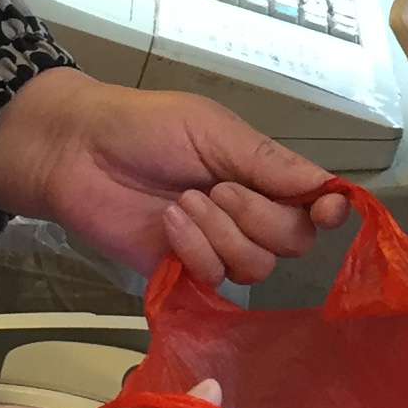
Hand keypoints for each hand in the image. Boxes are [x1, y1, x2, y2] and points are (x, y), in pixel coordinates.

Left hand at [0, 64, 349, 283]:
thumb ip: (269, 162)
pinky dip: (195, 250)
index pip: (316, 203)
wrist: (77, 151)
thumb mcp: (212, 129)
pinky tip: (168, 222)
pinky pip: (216, 280)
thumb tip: (331, 187)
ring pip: (256, 266)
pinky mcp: (184, 273)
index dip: (329, 210)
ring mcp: (217, 245)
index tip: (326, 210)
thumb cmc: (143, 127)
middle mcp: (248, 213)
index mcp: (261, 172)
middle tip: (218, 188)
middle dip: (259, 216)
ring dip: (222, 233)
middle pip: (293, 241)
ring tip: (182, 202)